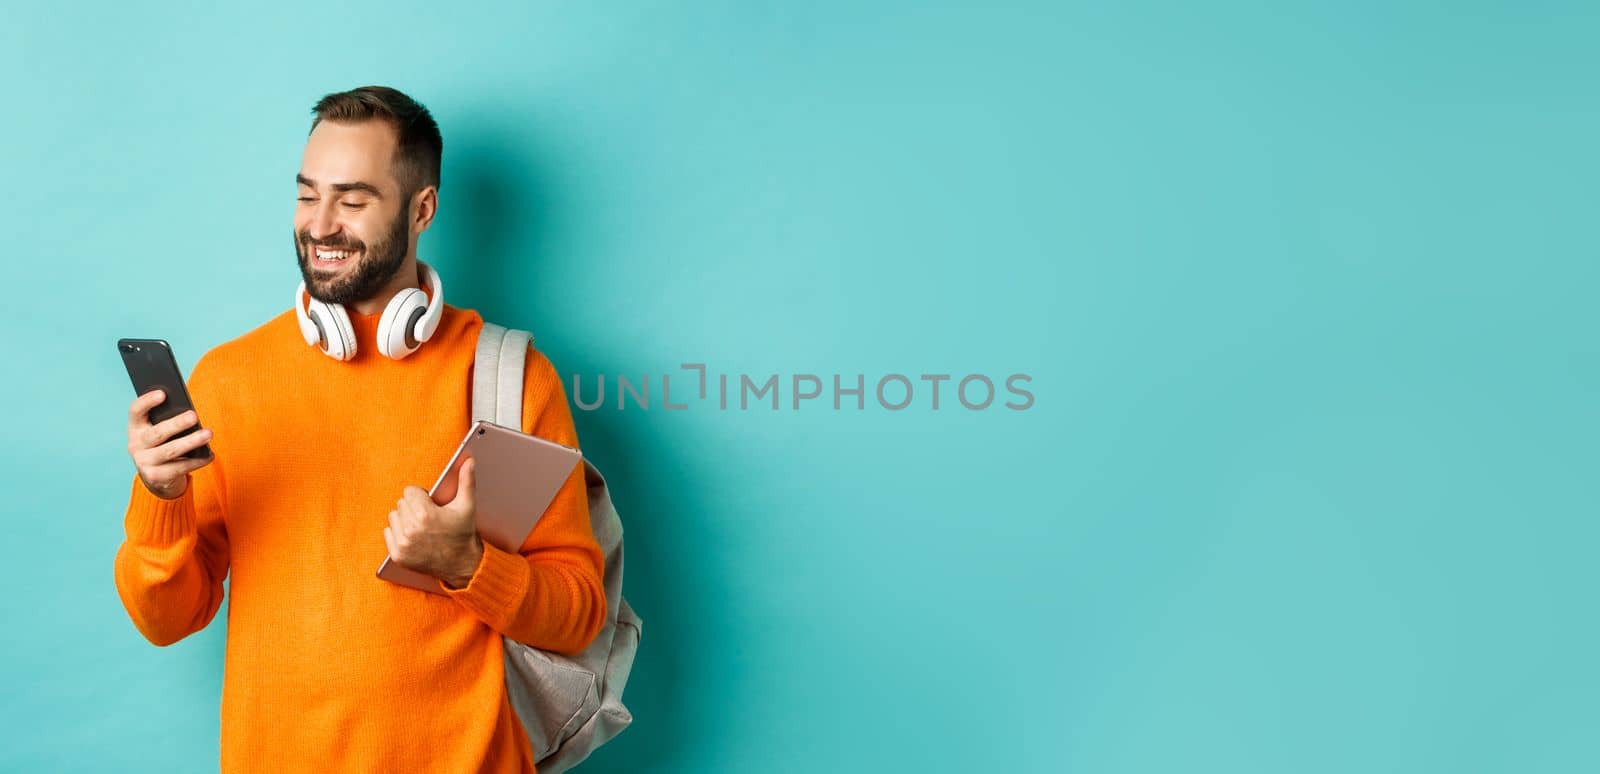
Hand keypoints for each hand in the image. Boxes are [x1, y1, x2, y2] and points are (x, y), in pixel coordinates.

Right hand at [128, 389, 213, 499]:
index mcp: (136, 428)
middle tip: (194, 416)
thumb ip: (168, 421)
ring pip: (170, 451)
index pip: (135, 411)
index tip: (163, 393)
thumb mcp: (162, 432)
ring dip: (191, 441)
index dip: (147, 401)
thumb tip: (190, 414)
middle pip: (157, 432)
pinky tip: (210, 454)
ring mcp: (144, 462)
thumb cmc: (164, 445)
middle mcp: (135, 445)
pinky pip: (180, 467)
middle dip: (176, 424)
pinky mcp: (156, 477)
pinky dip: (198, 460)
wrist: (157, 478)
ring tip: (208, 434)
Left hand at [384, 457, 483, 588]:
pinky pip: (387, 533)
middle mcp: (411, 529)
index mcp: (425, 514)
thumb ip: (466, 481)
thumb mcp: (467, 506)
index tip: (432, 505)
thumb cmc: (463, 533)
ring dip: (404, 520)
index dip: (422, 496)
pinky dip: (398, 534)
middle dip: (414, 507)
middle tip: (429, 518)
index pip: (409, 491)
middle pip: (401, 503)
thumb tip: (469, 461)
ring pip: (393, 517)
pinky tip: (413, 538)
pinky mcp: (398, 555)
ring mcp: (403, 543)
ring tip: (421, 527)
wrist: (462, 565)